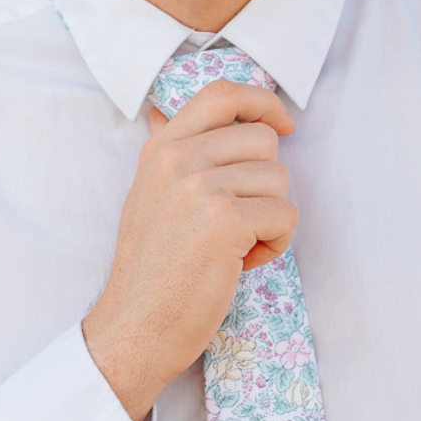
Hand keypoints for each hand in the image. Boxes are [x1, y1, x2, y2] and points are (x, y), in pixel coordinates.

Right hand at [83, 80, 297, 420]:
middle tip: (235, 223)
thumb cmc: (151, 270)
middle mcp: (177, 159)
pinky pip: (285, 215)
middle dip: (265, 184)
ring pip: (279, 179)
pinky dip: (275, 244)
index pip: (221, 94)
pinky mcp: (225, 221)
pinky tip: (240, 264)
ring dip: (269, 219)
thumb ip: (167, 153)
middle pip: (263, 142)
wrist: (135, 326)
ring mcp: (199, 188)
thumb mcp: (148, 195)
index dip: (262, 103)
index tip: (282, 126)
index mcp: (160, 150)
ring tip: (233, 247)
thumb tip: (162, 110)